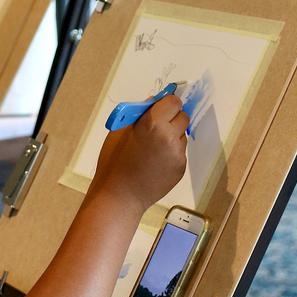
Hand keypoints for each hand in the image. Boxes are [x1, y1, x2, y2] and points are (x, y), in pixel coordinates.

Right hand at [89, 95, 188, 213]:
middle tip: (157, 127)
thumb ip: (139, 115)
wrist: (119, 195)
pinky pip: (179, 152)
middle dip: (172, 118)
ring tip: (152, 149)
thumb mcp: (119, 132)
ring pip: (182, 135)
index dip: (167, 104)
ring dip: (172, 136)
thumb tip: (154, 103)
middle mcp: (169, 136)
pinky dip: (170, 153)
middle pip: (183, 116)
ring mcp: (177, 153)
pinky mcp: (181, 167)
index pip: (174, 101)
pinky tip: (155, 162)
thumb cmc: (113, 162)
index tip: (161, 108)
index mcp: (152, 123)